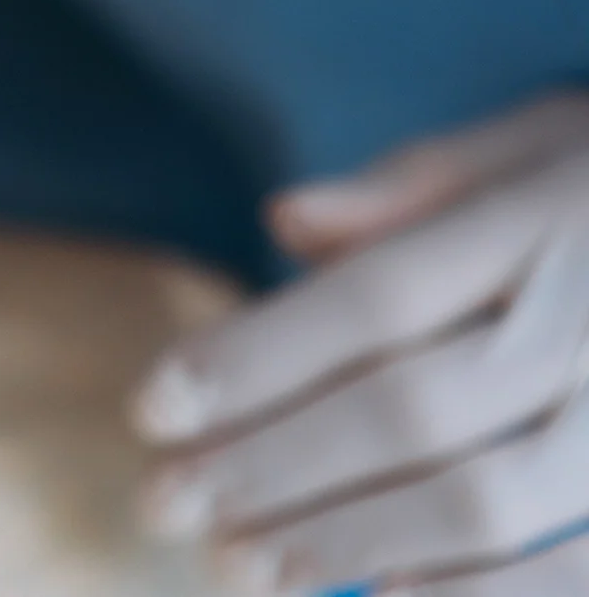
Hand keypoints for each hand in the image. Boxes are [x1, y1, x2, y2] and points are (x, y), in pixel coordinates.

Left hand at [134, 91, 588, 594]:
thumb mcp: (531, 143)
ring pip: (480, 499)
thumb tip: (284, 218)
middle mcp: (587, 321)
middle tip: (165, 504)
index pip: (375, 299)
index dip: (255, 359)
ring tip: (239, 568)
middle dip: (270, 465)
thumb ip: (410, 187)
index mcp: (538, 224)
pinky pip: (583, 567)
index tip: (152, 406)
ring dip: (346, 540)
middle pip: (407, 408)